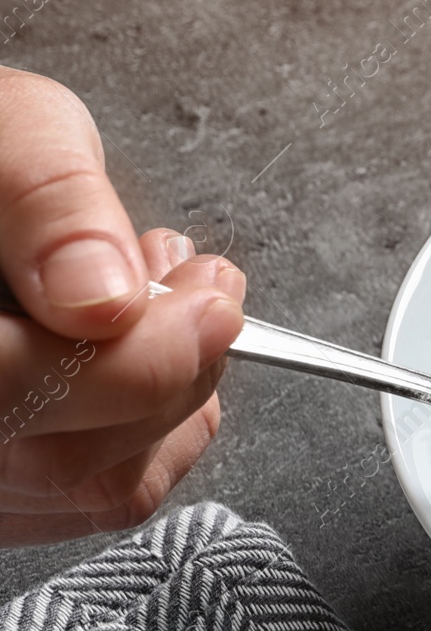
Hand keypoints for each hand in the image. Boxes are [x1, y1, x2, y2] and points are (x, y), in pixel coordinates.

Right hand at [0, 68, 243, 544]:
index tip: (210, 301)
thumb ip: (52, 206)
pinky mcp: (14, 488)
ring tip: (169, 305)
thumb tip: (104, 299)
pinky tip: (152, 357)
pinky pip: (101, 496)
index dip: (138, 362)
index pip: (17, 394)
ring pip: (95, 489)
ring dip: (173, 398)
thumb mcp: (10, 134)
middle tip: (205, 287)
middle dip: (172, 370)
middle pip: (65, 459)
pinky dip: (158, 430)